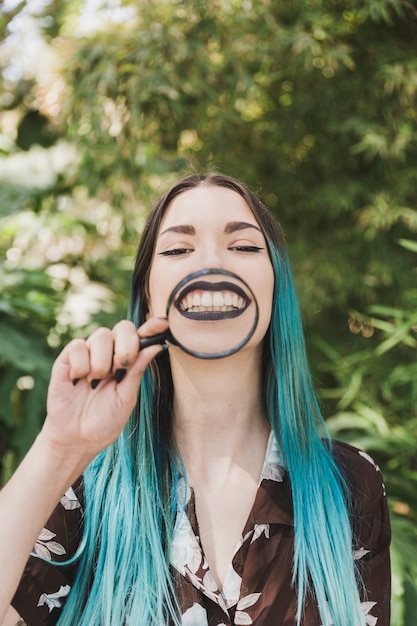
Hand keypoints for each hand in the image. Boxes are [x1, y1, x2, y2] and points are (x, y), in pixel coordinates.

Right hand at [40, 317, 167, 462]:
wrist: (77, 439)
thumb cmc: (104, 420)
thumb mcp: (126, 398)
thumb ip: (137, 371)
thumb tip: (156, 346)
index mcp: (128, 361)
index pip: (141, 337)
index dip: (152, 327)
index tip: (163, 323)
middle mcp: (109, 353)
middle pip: (123, 327)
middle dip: (126, 347)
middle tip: (119, 370)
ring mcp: (89, 353)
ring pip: (101, 335)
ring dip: (101, 362)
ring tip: (94, 384)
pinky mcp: (67, 358)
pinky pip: (78, 346)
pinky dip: (81, 365)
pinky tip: (78, 381)